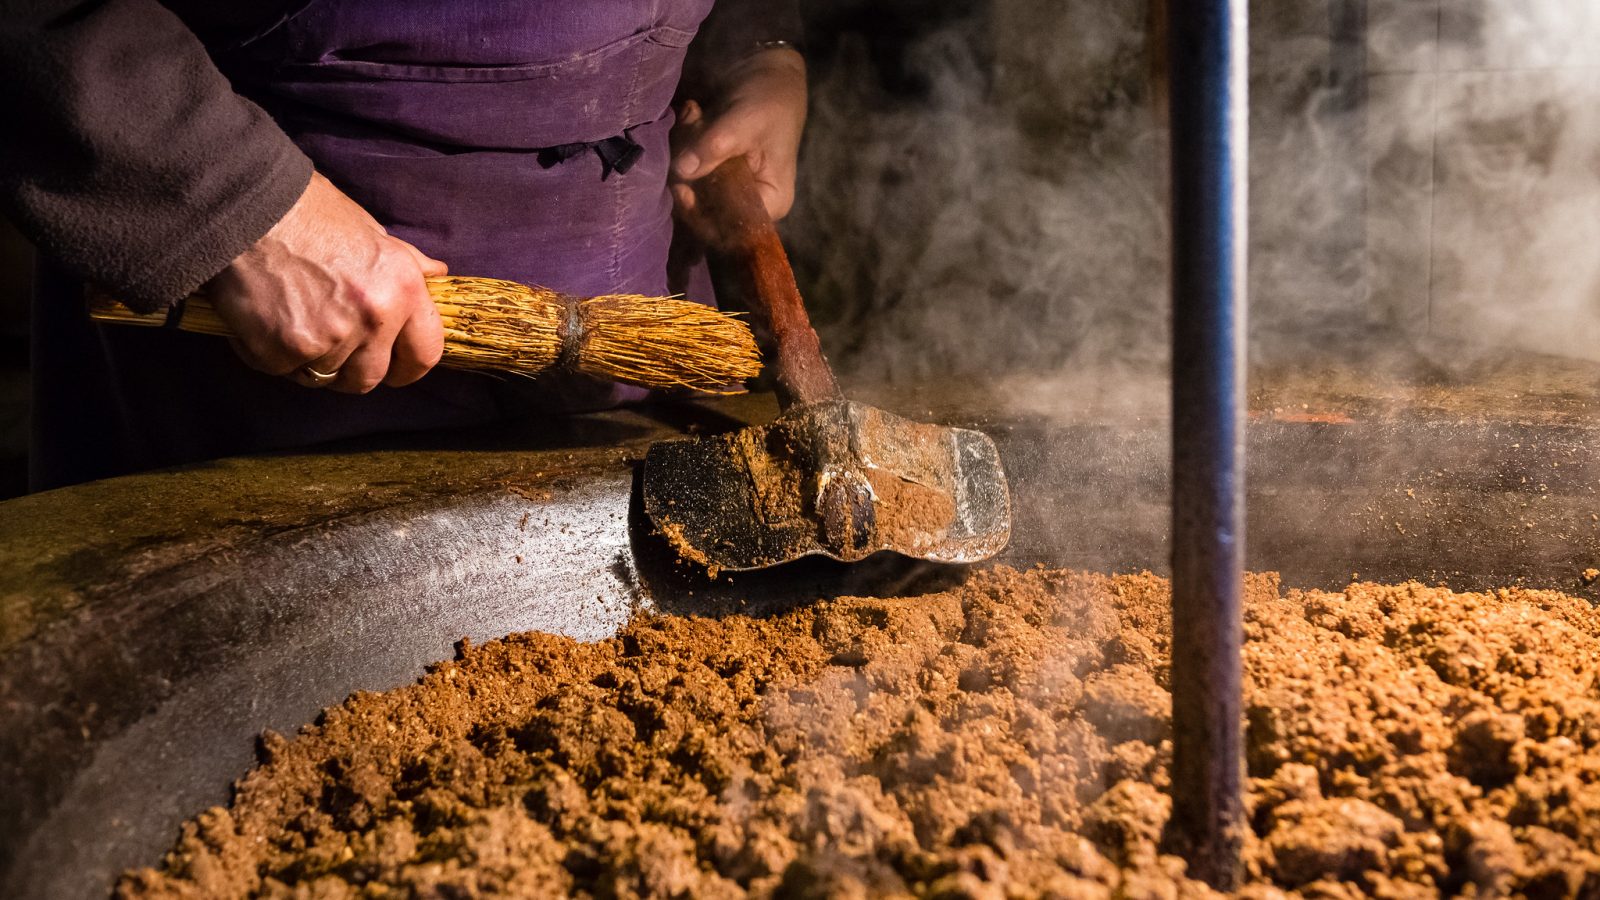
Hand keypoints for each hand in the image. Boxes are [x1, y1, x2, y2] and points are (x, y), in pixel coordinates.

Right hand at [206, 171, 446, 392]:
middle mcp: (372, 317)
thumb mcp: (371, 230)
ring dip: (312, 359)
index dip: (409, 367)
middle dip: (353, 369)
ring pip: (324, 376)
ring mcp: (328, 338)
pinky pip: (284, 370)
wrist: (244, 206)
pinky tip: (264, 320)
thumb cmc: (307, 211)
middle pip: (370, 378)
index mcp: (401, 288)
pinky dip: (272, 353)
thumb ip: (406, 263)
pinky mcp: (283, 350)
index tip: (395, 368)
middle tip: (333, 346)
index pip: (424, 354)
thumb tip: (436, 275)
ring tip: (295, 321)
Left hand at [672, 48, 806, 224]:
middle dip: (690, 175)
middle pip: (707, 210)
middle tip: (688, 134)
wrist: (768, 68)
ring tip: (694, 115)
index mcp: (771, 201)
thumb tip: (682, 171)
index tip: (682, 188)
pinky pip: (690, 169)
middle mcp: (751, 200)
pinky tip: (693, 113)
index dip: (703, 216)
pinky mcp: (716, 168)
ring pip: (694, 188)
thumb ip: (715, 148)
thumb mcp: (745, 122)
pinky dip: (686, 142)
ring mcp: (732, 185)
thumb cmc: (770, 98)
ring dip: (686, 151)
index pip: (732, 229)